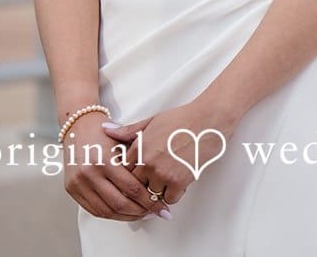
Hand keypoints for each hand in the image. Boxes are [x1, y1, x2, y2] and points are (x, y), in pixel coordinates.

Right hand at [61, 121, 164, 221]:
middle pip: (119, 203)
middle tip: (155, 213)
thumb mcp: (125, 142)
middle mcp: (89, 173)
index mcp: (105, 160)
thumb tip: (161, 184)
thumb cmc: (106, 134)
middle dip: (140, 211)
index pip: (131, 188)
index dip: (148, 200)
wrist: (78, 127)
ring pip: (106, 211)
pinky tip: (124, 213)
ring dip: (126, 216)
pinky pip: (93, 210)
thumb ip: (140, 162)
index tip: (161, 206)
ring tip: (142, 215)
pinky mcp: (71, 190)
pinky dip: (110, 215)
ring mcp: (78, 183)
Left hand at [102, 98, 236, 212]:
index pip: (122, 172)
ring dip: (157, 192)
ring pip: (151, 195)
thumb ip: (128, 130)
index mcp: (139, 147)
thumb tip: (105, 130)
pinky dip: (173, 195)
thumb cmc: (184, 118)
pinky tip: (177, 184)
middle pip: (134, 187)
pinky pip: (170, 198)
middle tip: (148, 187)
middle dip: (140, 188)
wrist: (211, 119)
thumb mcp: (153, 121)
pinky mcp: (180, 180)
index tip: (134, 178)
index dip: (128, 176)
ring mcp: (163, 172)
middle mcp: (148, 162)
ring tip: (165, 183)